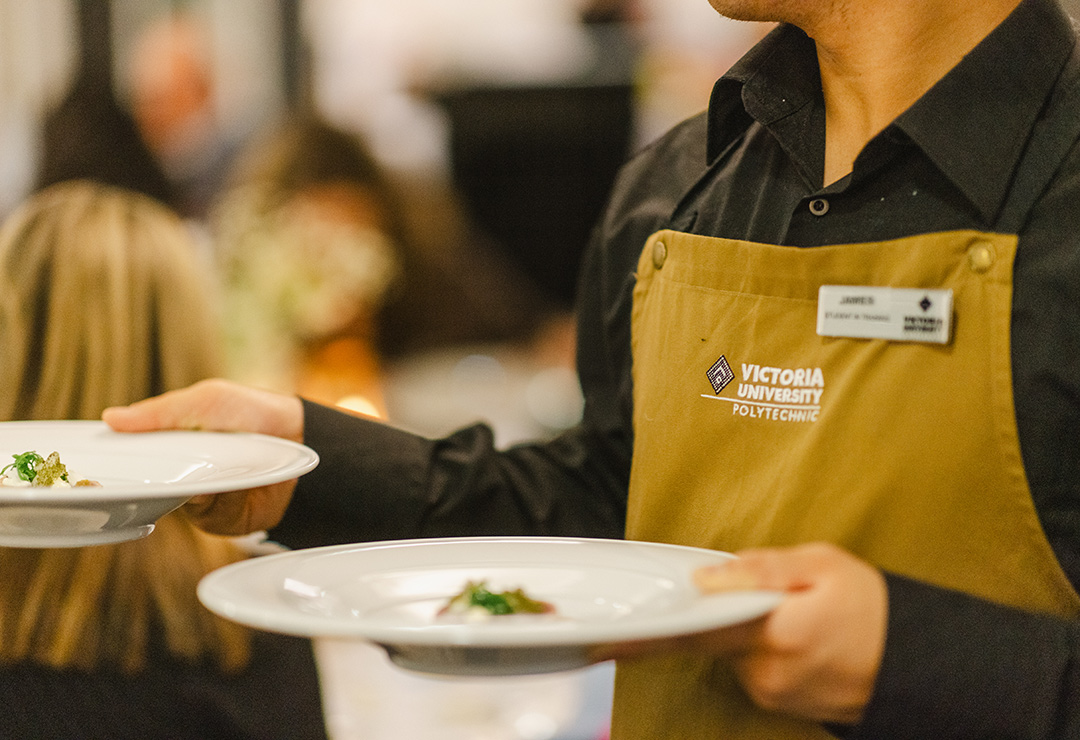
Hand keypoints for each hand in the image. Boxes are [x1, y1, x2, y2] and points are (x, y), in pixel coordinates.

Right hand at [102, 378, 304, 535]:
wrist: (304, 439)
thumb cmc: (254, 413)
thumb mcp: (207, 400)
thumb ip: (160, 412)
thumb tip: (111, 418)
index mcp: (172, 442)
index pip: (133, 458)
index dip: (118, 464)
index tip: (99, 465)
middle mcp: (183, 471)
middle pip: (150, 487)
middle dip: (151, 482)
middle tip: (161, 470)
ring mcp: (203, 496)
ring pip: (179, 503)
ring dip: (197, 488)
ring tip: (218, 469)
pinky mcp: (223, 517)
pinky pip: (208, 517)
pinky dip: (221, 500)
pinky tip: (237, 485)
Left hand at [598, 542, 887, 725]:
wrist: (919, 660)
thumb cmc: (871, 606)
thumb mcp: (820, 565)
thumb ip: (758, 570)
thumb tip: (704, 579)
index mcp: (773, 633)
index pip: (692, 632)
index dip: (645, 635)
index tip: (601, 642)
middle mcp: (765, 673)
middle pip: (714, 636)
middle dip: (728, 612)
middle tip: (777, 595)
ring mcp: (773, 695)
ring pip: (733, 653)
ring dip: (748, 631)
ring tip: (800, 615)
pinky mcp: (781, 704)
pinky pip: (753, 670)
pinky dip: (763, 649)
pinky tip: (801, 636)